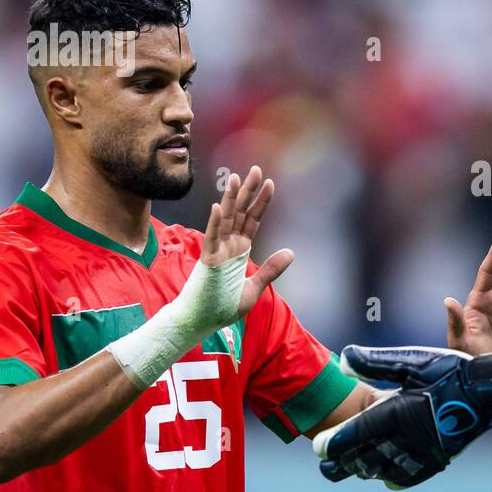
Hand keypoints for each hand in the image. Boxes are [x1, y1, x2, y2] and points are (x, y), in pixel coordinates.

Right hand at [201, 166, 293, 319]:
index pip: (253, 220)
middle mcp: (229, 245)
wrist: (201, 322)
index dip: (262, 202)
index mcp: (240, 249)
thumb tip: (291, 252)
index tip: (270, 183)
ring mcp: (217, 250)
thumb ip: (270, 270)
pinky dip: (215, 223)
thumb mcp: (254, 288)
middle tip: (257, 169)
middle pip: (241, 212)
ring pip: (226, 218)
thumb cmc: (222, 306)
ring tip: (237, 177)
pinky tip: (220, 207)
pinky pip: (211, 238)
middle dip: (249, 192)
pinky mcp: (207, 260)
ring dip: (231, 198)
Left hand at [313, 345, 491, 488]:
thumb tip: (342, 360)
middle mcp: (405, 439)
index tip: (317, 448)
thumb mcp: (411, 360)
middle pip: (362, 460)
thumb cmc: (448, 370)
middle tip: (327, 464)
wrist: (487, 391)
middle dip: (341, 463)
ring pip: (382, 472)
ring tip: (351, 467)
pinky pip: (407, 477)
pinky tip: (386, 477)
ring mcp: (422, 453)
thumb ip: (374, 362)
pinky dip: (392, 478)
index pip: (354, 435)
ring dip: (364, 470)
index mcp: (395, 413)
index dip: (333, 443)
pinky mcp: (437, 461)